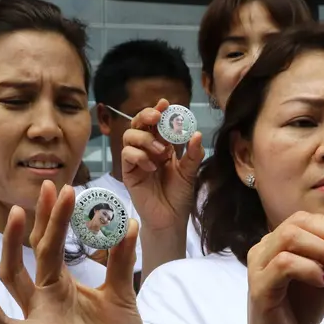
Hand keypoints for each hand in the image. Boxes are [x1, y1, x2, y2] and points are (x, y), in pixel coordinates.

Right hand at [0, 180, 144, 323]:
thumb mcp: (123, 293)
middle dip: (40, 220)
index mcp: (62, 284)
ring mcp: (38, 318)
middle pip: (33, 252)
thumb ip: (121, 261)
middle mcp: (45, 297)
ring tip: (16, 215)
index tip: (63, 187)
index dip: (55, 216)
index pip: (51, 243)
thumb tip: (128, 221)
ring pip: (13, 278)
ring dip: (11, 246)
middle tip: (49, 188)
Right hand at [120, 99, 204, 234]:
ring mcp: (136, 160)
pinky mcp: (128, 172)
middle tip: (157, 117)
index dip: (160, 111)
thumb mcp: (189, 173)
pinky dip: (139, 155)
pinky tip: (151, 167)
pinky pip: (126, 154)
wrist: (170, 219)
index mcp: (163, 146)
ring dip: (145, 138)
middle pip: (139, 123)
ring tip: (161, 152)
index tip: (166, 103)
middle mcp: (147, 149)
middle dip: (146, 115)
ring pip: (130, 135)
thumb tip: (196, 134)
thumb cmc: (179, 196)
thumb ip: (192, 154)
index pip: (158, 124)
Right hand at [241, 213, 323, 323]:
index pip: (310, 220)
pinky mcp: (259, 286)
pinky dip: (310, 269)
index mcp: (278, 243)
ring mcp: (259, 266)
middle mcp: (265, 248)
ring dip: (323, 249)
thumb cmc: (297, 312)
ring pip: (290, 237)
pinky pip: (284, 264)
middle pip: (299, 222)